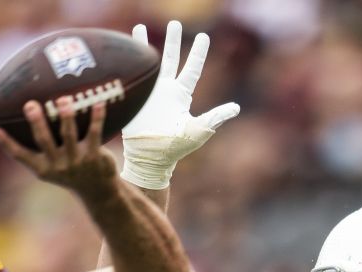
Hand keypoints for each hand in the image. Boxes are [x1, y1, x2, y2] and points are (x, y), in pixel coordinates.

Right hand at [0, 97, 117, 195]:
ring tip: (63, 100)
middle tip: (30, 105)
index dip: (5, 144)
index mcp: (42, 168)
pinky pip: (94, 133)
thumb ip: (39, 147)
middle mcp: (57, 165)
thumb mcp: (50, 165)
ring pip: (69, 135)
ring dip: (66, 116)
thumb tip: (23, 117)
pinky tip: (99, 102)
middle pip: (44, 141)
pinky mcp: (94, 156)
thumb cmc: (69, 170)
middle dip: (37, 123)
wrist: (98, 190)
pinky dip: (97, 117)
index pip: (20, 155)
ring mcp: (76, 161)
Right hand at [120, 20, 240, 189]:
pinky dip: (129, 60)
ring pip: (148, 63)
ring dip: (144, 45)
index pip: (193, 68)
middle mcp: (167, 90)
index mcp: (182, 95)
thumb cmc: (175, 147)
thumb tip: (236, 108)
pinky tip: (125, 48)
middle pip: (171, 59)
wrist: (149, 157)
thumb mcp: (198, 131)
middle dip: (173, 40)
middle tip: (175, 23)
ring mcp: (150, 92)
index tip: (204, 36)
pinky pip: (132, 74)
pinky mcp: (135, 97)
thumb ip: (215, 117)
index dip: (199, 53)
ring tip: (138, 27)